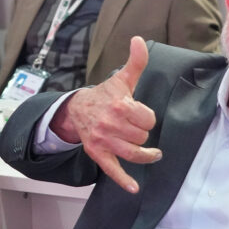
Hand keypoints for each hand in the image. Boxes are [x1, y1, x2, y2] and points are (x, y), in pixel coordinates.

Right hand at [49, 36, 161, 193]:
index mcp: (119, 105)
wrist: (76, 110)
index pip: (148, 120)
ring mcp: (103, 141)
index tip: (142, 116)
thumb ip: (136, 62)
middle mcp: (110, 124)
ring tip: (152, 154)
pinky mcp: (98, 154)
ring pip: (133, 153)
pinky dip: (124, 181)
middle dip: (142, 134)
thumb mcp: (121, 79)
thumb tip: (139, 40)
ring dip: (145, 155)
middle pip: (141, 137)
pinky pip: (112, 170)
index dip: (147, 118)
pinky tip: (135, 188)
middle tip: (137, 129)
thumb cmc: (104, 95)